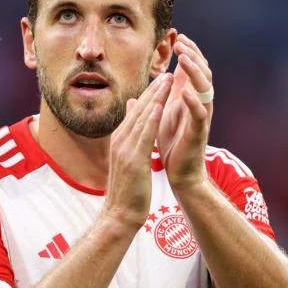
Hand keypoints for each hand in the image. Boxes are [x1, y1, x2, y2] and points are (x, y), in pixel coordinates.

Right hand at [103, 73, 173, 228]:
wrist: (120, 214)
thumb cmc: (127, 189)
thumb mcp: (127, 160)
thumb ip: (129, 139)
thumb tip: (131, 128)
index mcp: (119, 140)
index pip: (135, 112)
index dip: (149, 95)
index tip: (161, 80)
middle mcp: (120, 140)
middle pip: (138, 110)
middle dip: (153, 91)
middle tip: (166, 73)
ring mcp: (125, 149)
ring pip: (141, 118)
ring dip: (155, 98)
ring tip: (167, 82)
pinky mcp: (133, 160)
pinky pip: (143, 136)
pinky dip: (151, 119)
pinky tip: (160, 106)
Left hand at [157, 34, 213, 191]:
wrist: (180, 171)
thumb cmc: (172, 142)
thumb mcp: (162, 113)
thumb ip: (160, 97)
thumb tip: (153, 82)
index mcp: (190, 97)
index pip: (194, 69)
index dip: (188, 52)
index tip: (177, 36)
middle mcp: (199, 104)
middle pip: (203, 73)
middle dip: (193, 56)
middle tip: (181, 42)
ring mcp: (201, 117)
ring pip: (205, 90)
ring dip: (195, 73)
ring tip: (184, 59)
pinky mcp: (199, 132)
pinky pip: (200, 114)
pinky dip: (193, 102)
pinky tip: (186, 93)